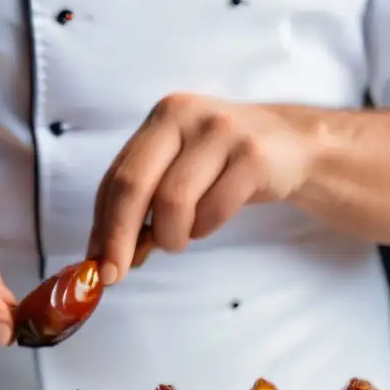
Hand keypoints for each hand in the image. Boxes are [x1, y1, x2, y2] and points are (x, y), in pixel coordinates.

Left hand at [87, 94, 318, 284]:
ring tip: (180, 238)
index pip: (116, 176)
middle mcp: (186, 115)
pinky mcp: (253, 156)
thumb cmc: (224, 163)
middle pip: (134, 185)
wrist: (294, 145)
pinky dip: (204, 228)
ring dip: (171, 235)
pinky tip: (209, 222)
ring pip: (172, 201)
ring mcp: (221, 132)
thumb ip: (142, 201)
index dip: (101, 223)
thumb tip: (106, 253)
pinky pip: (212, 209)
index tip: (94, 261)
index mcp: (162, 118)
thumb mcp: (179, 168)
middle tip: (115, 273)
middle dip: (119, 237)